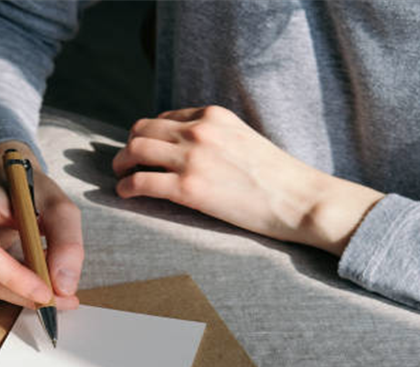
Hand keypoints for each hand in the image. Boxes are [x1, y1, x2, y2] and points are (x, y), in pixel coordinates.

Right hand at [0, 141, 83, 308]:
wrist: (1, 184)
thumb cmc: (27, 192)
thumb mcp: (58, 205)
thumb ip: (67, 242)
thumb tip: (63, 286)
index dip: (12, 277)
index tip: (46, 292)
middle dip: (24, 293)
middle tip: (63, 299)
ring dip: (20, 292)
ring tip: (50, 280)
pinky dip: (9, 287)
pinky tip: (27, 274)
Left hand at [113, 106, 384, 254]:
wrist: (299, 199)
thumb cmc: (276, 176)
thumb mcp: (242, 138)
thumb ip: (213, 136)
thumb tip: (185, 147)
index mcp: (213, 115)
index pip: (163, 118)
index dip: (148, 134)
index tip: (145, 149)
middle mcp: (199, 130)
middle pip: (142, 130)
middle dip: (128, 147)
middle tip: (124, 163)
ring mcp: (192, 158)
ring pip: (135, 152)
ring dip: (121, 164)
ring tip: (121, 176)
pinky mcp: (188, 188)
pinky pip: (140, 182)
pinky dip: (125, 187)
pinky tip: (125, 193)